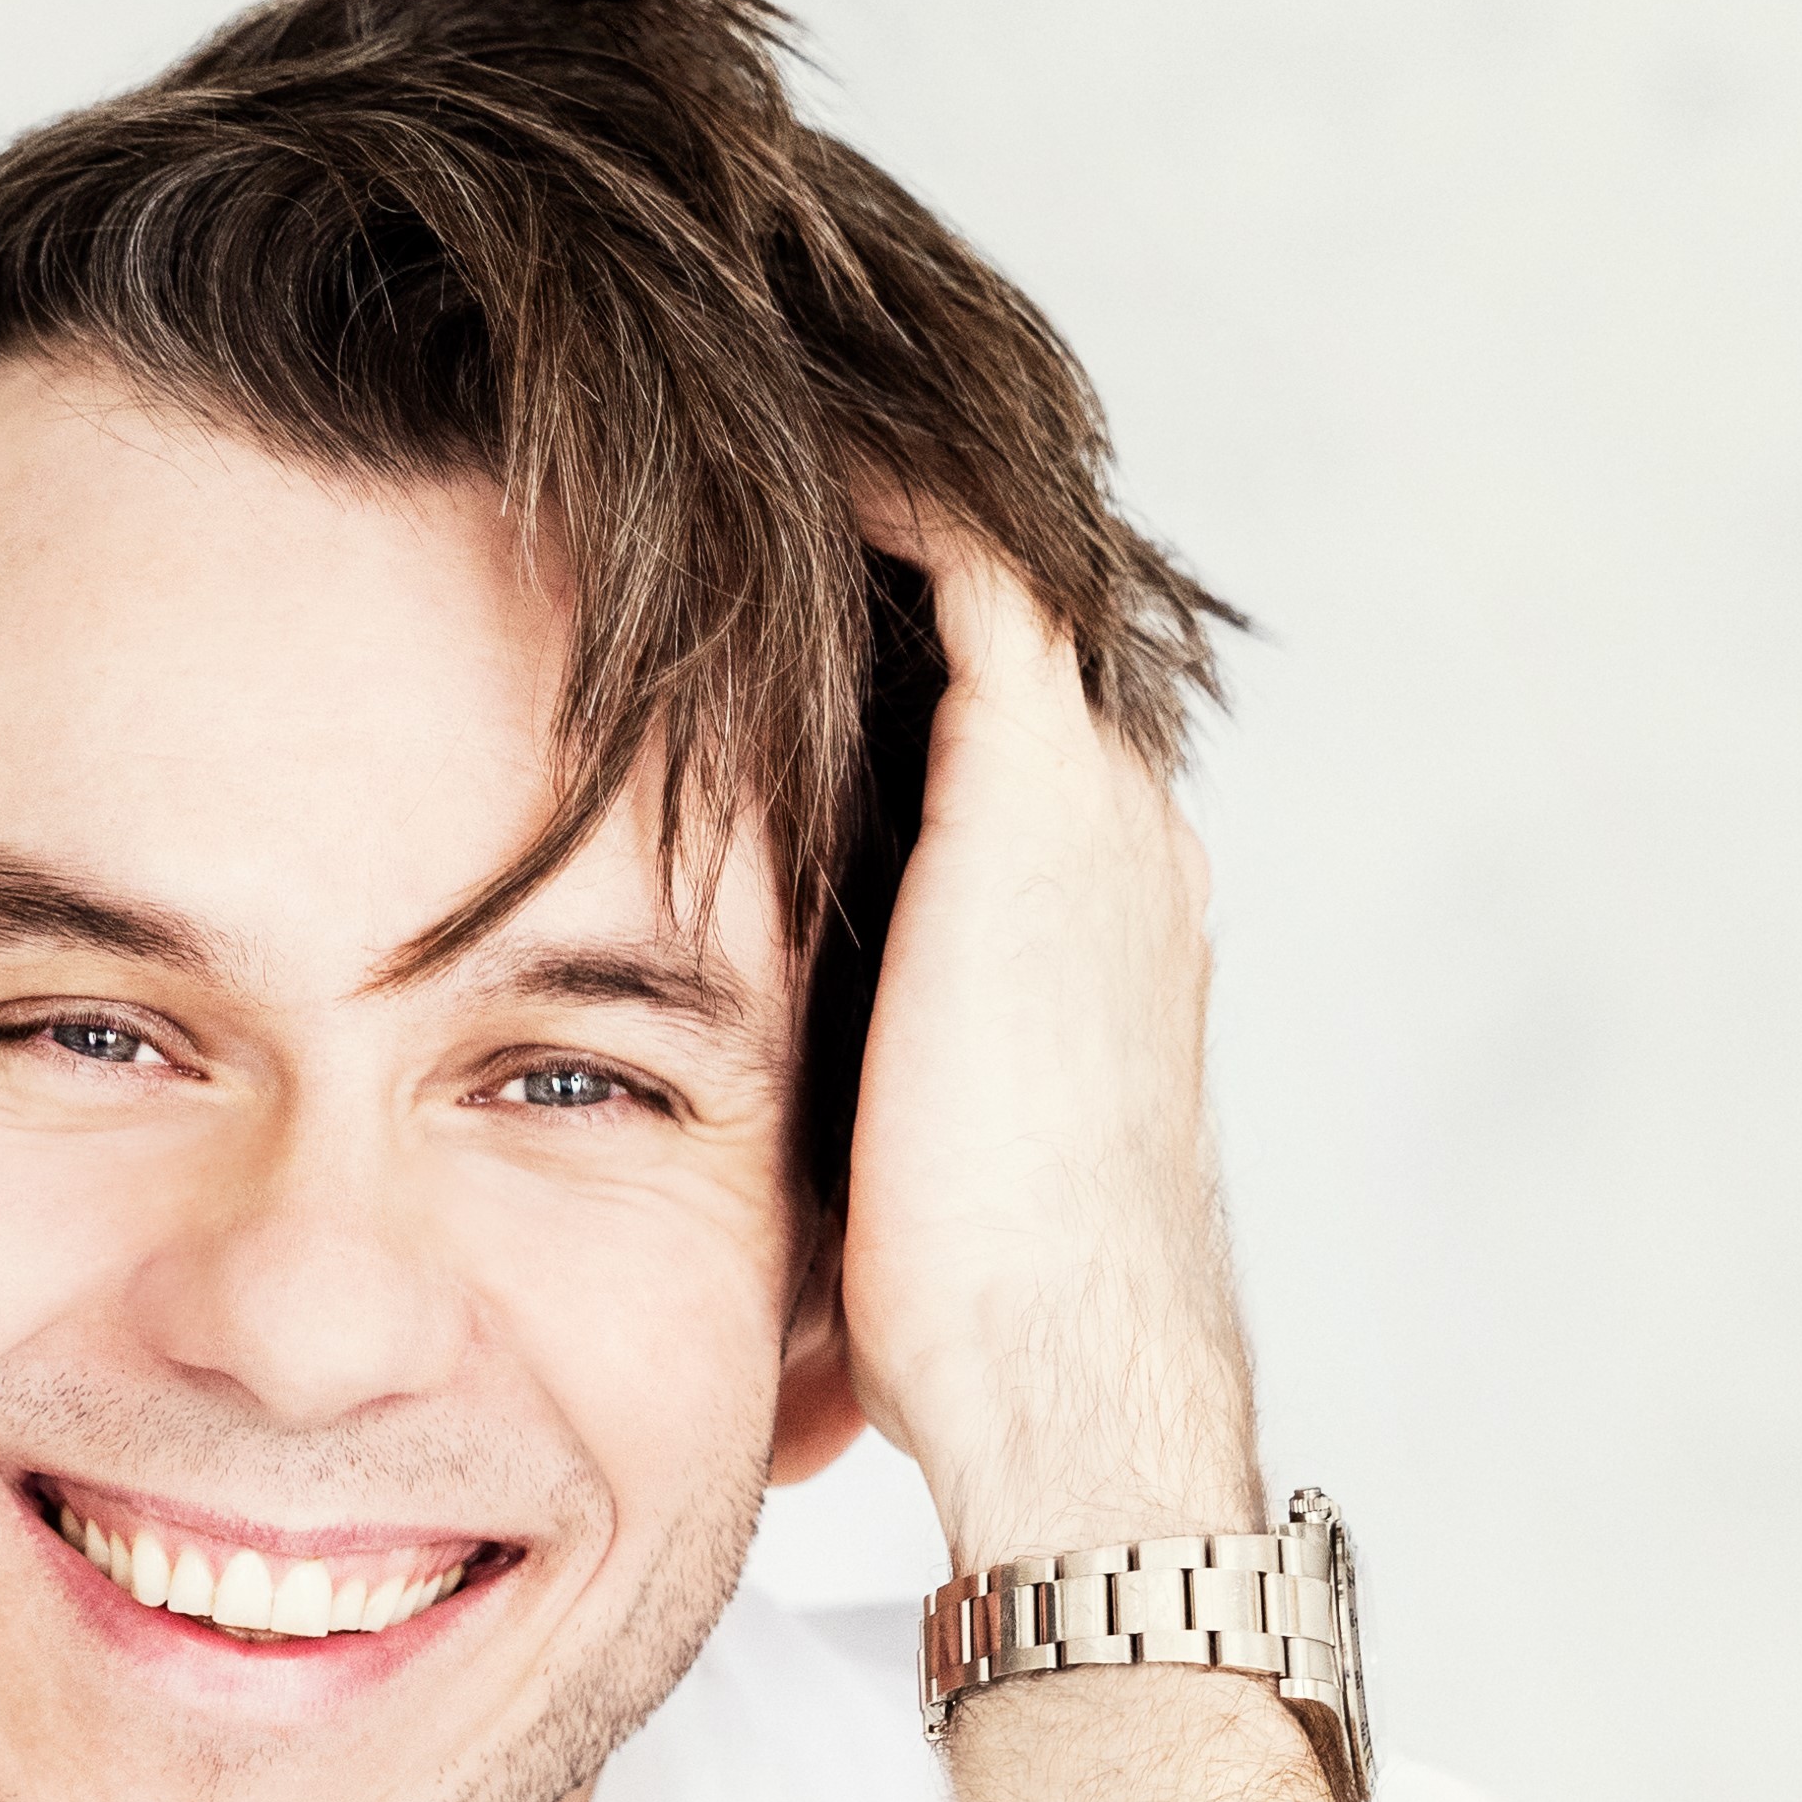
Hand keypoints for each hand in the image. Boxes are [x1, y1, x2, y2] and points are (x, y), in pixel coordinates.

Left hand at [832, 519, 1255, 1555]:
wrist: (1063, 1375)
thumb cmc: (962, 1339)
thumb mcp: (877, 1184)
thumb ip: (816, 1119)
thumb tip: (683, 1221)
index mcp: (1092, 931)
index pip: (988, 745)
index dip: (880, 670)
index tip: (753, 620)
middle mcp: (1117, 844)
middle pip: (999, 642)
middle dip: (881, 564)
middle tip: (738, 480)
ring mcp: (1094, 806)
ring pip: (997, 574)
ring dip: (882, 503)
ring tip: (751, 426)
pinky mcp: (1036, 786)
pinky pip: (973, 561)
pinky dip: (888, 490)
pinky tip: (776, 443)